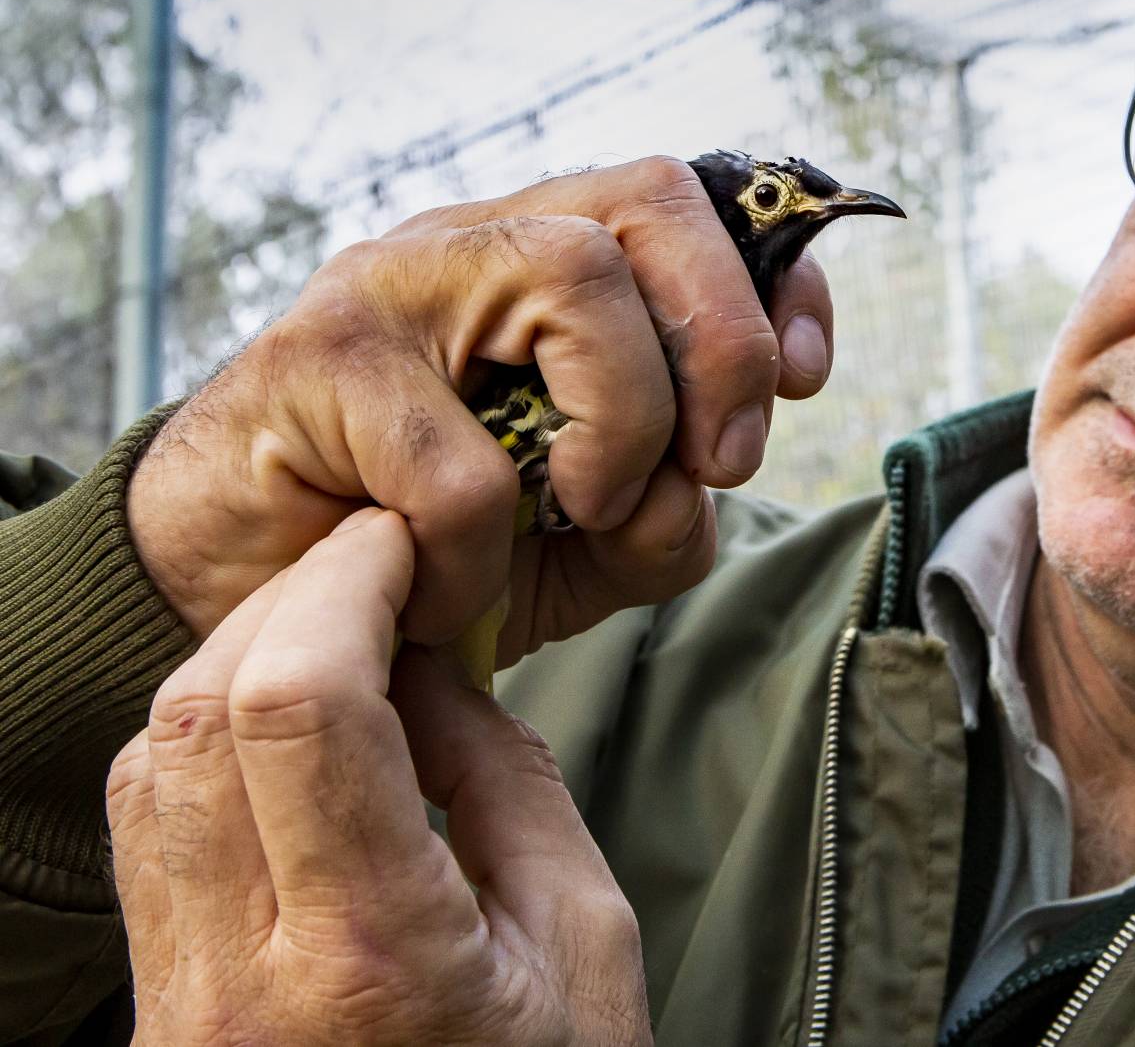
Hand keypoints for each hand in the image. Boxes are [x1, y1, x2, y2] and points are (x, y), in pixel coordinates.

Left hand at [107, 508, 650, 1046]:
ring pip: (147, 760)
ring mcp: (177, 1004)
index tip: (400, 545)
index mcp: (372, 960)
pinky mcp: (155, 1009)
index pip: (301, 710)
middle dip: (287, 603)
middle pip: (198, 714)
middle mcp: (239, 981)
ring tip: (335, 644)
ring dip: (234, 665)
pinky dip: (202, 740)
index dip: (343, 587)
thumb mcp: (583, 945)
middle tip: (372, 571)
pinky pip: (142, 829)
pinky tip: (282, 730)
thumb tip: (438, 664)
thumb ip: (509, 785)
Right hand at [127, 155, 835, 660]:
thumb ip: (662, 512)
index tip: (804, 378)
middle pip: (652, 199)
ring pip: (576, 276)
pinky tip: (444, 591)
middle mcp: (474, 243)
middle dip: (724, 337)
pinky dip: (483, 559)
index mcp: (545, 264)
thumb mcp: (576, 543)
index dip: (770, 278)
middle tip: (719, 462)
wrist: (235, 596)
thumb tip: (696, 494)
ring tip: (580, 511)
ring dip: (624, 422)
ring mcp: (391, 286)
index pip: (689, 200)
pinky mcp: (313, 362)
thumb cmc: (420, 552)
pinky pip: (461, 465)